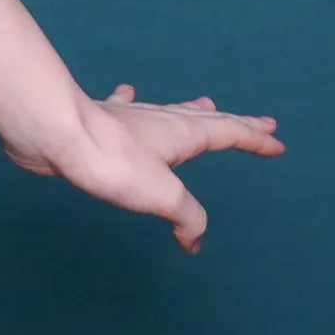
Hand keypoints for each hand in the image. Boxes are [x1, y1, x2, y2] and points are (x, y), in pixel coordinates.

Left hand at [9, 83, 284, 251]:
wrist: (56, 134)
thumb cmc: (112, 161)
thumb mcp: (164, 197)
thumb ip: (188, 219)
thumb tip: (193, 241)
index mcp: (183, 133)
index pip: (230, 133)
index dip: (256, 139)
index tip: (277, 142)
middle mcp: (160, 120)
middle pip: (208, 118)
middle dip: (237, 122)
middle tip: (262, 121)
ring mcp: (130, 118)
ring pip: (170, 111)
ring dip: (192, 111)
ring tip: (204, 104)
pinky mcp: (101, 123)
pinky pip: (126, 108)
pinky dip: (135, 103)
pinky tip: (129, 94)